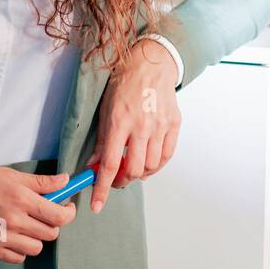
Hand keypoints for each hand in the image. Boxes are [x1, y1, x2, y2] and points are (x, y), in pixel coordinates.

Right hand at [0, 164, 77, 262]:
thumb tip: (65, 180)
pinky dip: (21, 250)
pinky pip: (17, 258)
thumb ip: (41, 182)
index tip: (66, 207)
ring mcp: (1, 237)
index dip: (68, 213)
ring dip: (37, 238)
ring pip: (36, 248)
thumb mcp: (10, 174)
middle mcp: (13, 220)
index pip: (58, 215)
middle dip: (53, 224)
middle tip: (46, 214)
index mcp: (20, 198)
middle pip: (50, 233)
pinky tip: (15, 235)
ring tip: (29, 225)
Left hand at [86, 37, 181, 213]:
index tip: (97, 204)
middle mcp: (142, 126)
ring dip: (139, 173)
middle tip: (115, 178)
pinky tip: (148, 162)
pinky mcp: (175, 124)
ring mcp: (161, 126)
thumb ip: (102, 140)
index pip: (111, 164)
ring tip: (132, 167)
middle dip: (122, 181)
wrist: (151, 63)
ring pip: (152, 166)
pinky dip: (156, 165)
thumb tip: (94, 165)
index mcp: (120, 122)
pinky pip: (167, 155)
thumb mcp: (105, 109)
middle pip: (134, 170)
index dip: (102, 188)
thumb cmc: (124, 83)